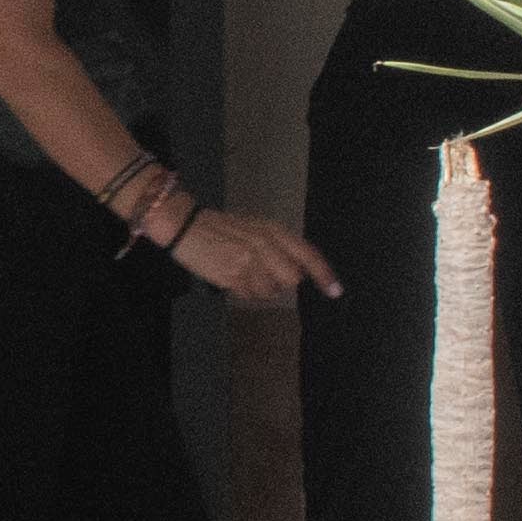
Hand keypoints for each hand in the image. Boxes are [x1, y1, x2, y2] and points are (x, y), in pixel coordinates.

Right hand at [176, 205, 334, 308]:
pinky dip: (242, 290)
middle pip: (291, 279)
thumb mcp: (254, 228)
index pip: (307, 254)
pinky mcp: (232, 276)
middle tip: (261, 271)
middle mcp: (265, 245)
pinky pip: (249, 294)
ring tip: (241, 271)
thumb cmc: (221, 228)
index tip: (335, 291)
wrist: (186, 226)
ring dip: (258, 287)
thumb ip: (277, 246)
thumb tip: (297, 273)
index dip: (324, 274)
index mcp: (273, 230)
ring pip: (270, 291)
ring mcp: (249, 261)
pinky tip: (230, 275)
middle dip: (280, 281)